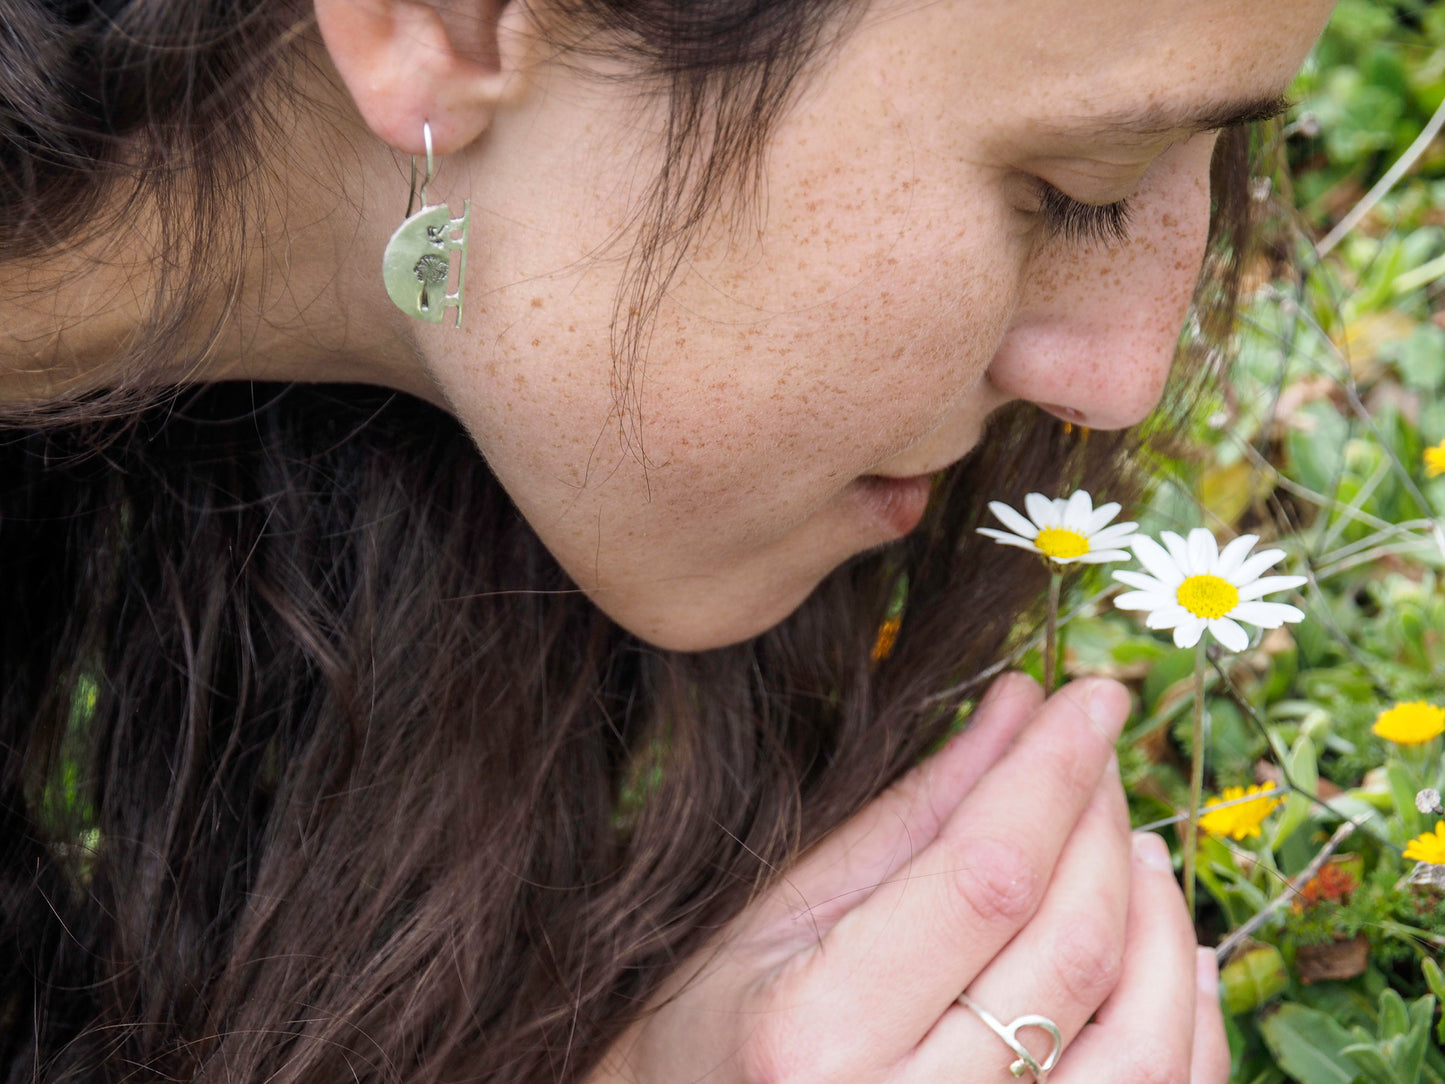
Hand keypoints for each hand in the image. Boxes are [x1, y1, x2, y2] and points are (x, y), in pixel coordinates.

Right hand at [588, 673, 1228, 1082]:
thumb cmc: (715, 1022)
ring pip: (1138, 1042)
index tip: (1091, 696)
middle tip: (1096, 753)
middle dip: (1102, 824)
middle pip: (1069, 947)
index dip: (1051, 773)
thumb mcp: (780, 910)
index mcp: (816, 1033)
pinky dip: (1185, 1017)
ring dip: (1158, 919)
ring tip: (1130, 845)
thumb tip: (1019, 709)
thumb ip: (908, 816)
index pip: (981, 875)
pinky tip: (1167, 946)